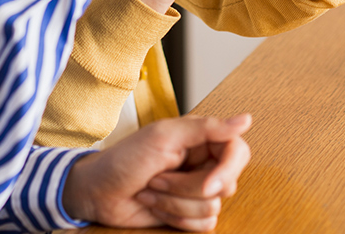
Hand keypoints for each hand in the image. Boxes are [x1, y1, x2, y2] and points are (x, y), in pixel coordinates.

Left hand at [63, 114, 252, 230]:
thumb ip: (207, 128)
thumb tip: (246, 120)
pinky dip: (175, 218)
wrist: (99, 192)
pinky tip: (155, 205)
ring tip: (151, 188)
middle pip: (226, 184)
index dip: (227, 170)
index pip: (237, 152)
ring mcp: (196, 190)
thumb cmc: (125, 159)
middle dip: (187, 187)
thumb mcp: (164, 136)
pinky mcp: (188, 214)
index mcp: (201, 138)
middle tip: (158, 176)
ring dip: (175, 202)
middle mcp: (203, 163)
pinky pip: (203, 225)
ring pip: (212, 207)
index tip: (209, 184)